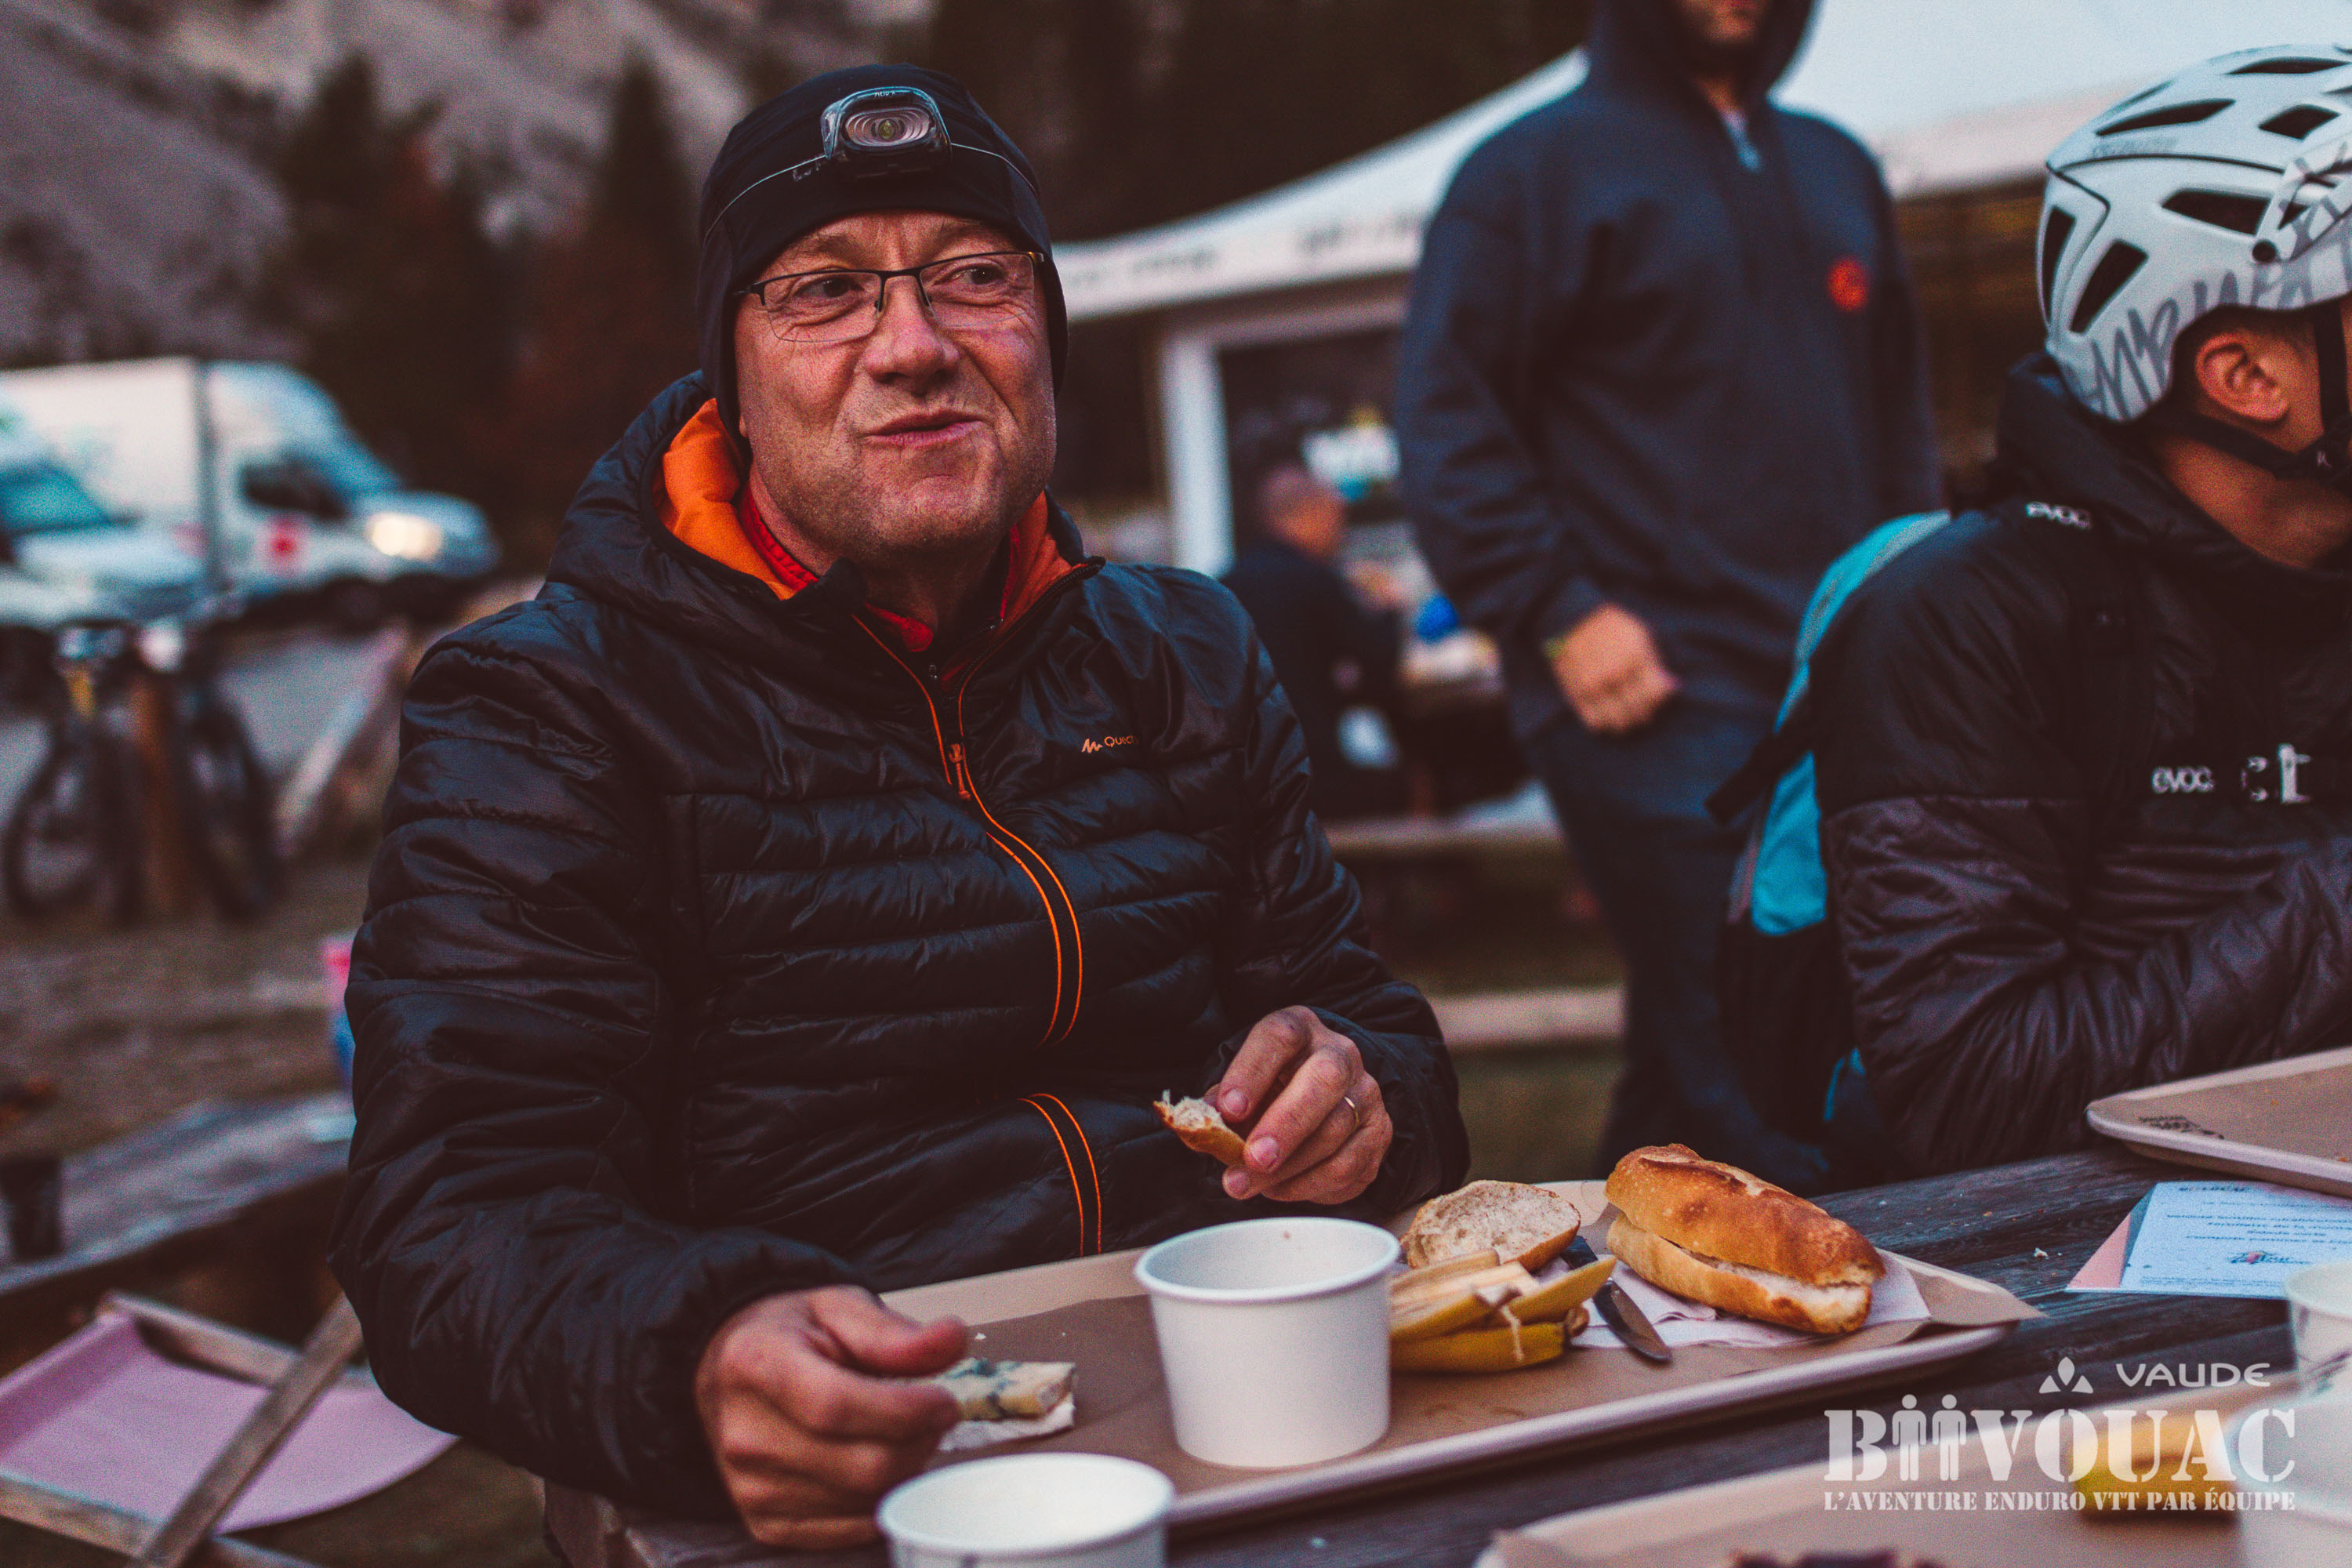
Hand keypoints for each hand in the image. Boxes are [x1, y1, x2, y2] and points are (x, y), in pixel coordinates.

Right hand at [694, 1286, 967, 1548]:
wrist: (728, 1370)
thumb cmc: (789, 1336)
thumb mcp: (838, 1308)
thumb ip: (894, 1332)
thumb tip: (951, 1340)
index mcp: (757, 1365)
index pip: (838, 1406)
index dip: (906, 1410)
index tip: (944, 1401)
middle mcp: (745, 1435)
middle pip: (860, 1465)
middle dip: (919, 1442)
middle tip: (934, 1415)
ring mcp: (751, 1488)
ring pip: (864, 1502)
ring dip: (904, 1471)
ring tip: (902, 1432)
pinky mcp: (766, 1524)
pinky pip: (849, 1531)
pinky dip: (880, 1500)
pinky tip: (879, 1462)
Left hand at [1210, 1006, 1391, 1203]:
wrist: (1323, 1103)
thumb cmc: (1271, 1092)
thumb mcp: (1242, 1087)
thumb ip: (1220, 1105)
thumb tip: (1196, 1127)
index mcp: (1300, 1029)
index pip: (1280, 1036)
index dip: (1252, 1072)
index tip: (1228, 1109)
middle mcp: (1339, 1054)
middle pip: (1323, 1080)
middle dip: (1285, 1124)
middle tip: (1252, 1159)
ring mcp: (1365, 1093)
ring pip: (1336, 1130)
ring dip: (1288, 1168)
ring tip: (1248, 1185)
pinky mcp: (1378, 1133)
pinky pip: (1349, 1165)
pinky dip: (1308, 1185)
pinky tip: (1278, 1190)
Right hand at [1550, 603, 1677, 733]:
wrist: (1574, 622)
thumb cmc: (1614, 628)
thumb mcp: (1641, 637)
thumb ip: (1654, 665)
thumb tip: (1671, 687)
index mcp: (1633, 657)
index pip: (1654, 695)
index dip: (1659, 698)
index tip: (1655, 695)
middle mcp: (1613, 675)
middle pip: (1637, 713)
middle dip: (1644, 713)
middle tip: (1641, 708)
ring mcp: (1592, 687)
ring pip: (1616, 722)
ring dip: (1625, 722)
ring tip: (1624, 712)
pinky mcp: (1575, 694)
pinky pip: (1594, 722)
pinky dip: (1604, 722)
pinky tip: (1607, 711)